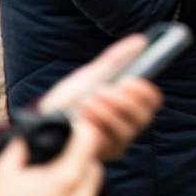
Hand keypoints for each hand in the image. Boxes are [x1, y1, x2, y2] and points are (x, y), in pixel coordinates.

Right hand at [0, 129, 101, 195]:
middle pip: (95, 164)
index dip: (79, 129)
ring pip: (92, 186)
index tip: (68, 130)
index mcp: (65, 178)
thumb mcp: (3, 174)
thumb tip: (26, 135)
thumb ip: (18, 148)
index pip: (90, 139)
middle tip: (59, 156)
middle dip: (82, 156)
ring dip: (81, 177)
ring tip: (54, 180)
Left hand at [38, 34, 163, 160]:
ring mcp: (116, 142)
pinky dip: (97, 126)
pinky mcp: (104, 155)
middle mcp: (127, 125)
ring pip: (128, 129)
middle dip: (125, 101)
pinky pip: (110, 142)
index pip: (152, 101)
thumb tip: (140, 40)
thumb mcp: (91, 75)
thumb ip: (116, 59)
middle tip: (104, 90)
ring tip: (87, 101)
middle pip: (144, 116)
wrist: (44, 122)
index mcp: (128, 105)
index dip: (145, 91)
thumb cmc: (70, 98)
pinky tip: (82, 118)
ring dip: (107, 112)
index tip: (129, 80)